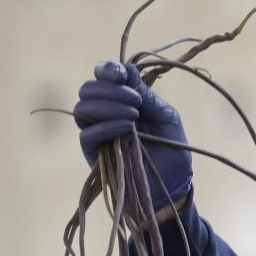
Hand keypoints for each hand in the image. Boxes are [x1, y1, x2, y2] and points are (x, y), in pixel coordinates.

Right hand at [74, 60, 192, 209]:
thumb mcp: (167, 119)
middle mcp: (106, 114)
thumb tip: (128, 70)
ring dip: (108, 106)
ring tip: (133, 116)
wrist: (174, 186)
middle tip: (135, 101)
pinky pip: (87, 134)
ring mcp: (98, 134)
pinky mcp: (94, 155)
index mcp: (123, 101)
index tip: (121, 74)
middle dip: (110, 89)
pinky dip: (106, 126)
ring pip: (82, 109)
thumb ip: (149, 97)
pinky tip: (126, 128)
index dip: (107, 69)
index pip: (103, 76)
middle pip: (88, 89)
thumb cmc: (173, 152)